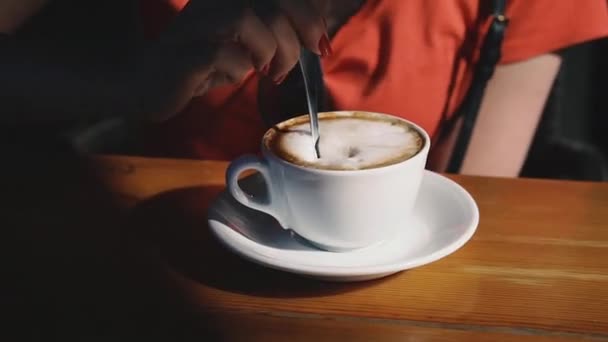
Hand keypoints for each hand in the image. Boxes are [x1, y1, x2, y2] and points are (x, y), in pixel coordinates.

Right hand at [135, 0, 329, 121]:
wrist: (153, 85)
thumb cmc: (209, 61)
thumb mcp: (253, 38)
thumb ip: (284, 22)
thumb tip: (323, 15)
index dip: (311, 7)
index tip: (321, 35)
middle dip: (305, 24)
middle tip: (313, 50)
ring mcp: (197, 21)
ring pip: (252, 18)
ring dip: (276, 50)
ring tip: (270, 71)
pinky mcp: (187, 52)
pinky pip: (229, 53)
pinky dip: (242, 68)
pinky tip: (238, 75)